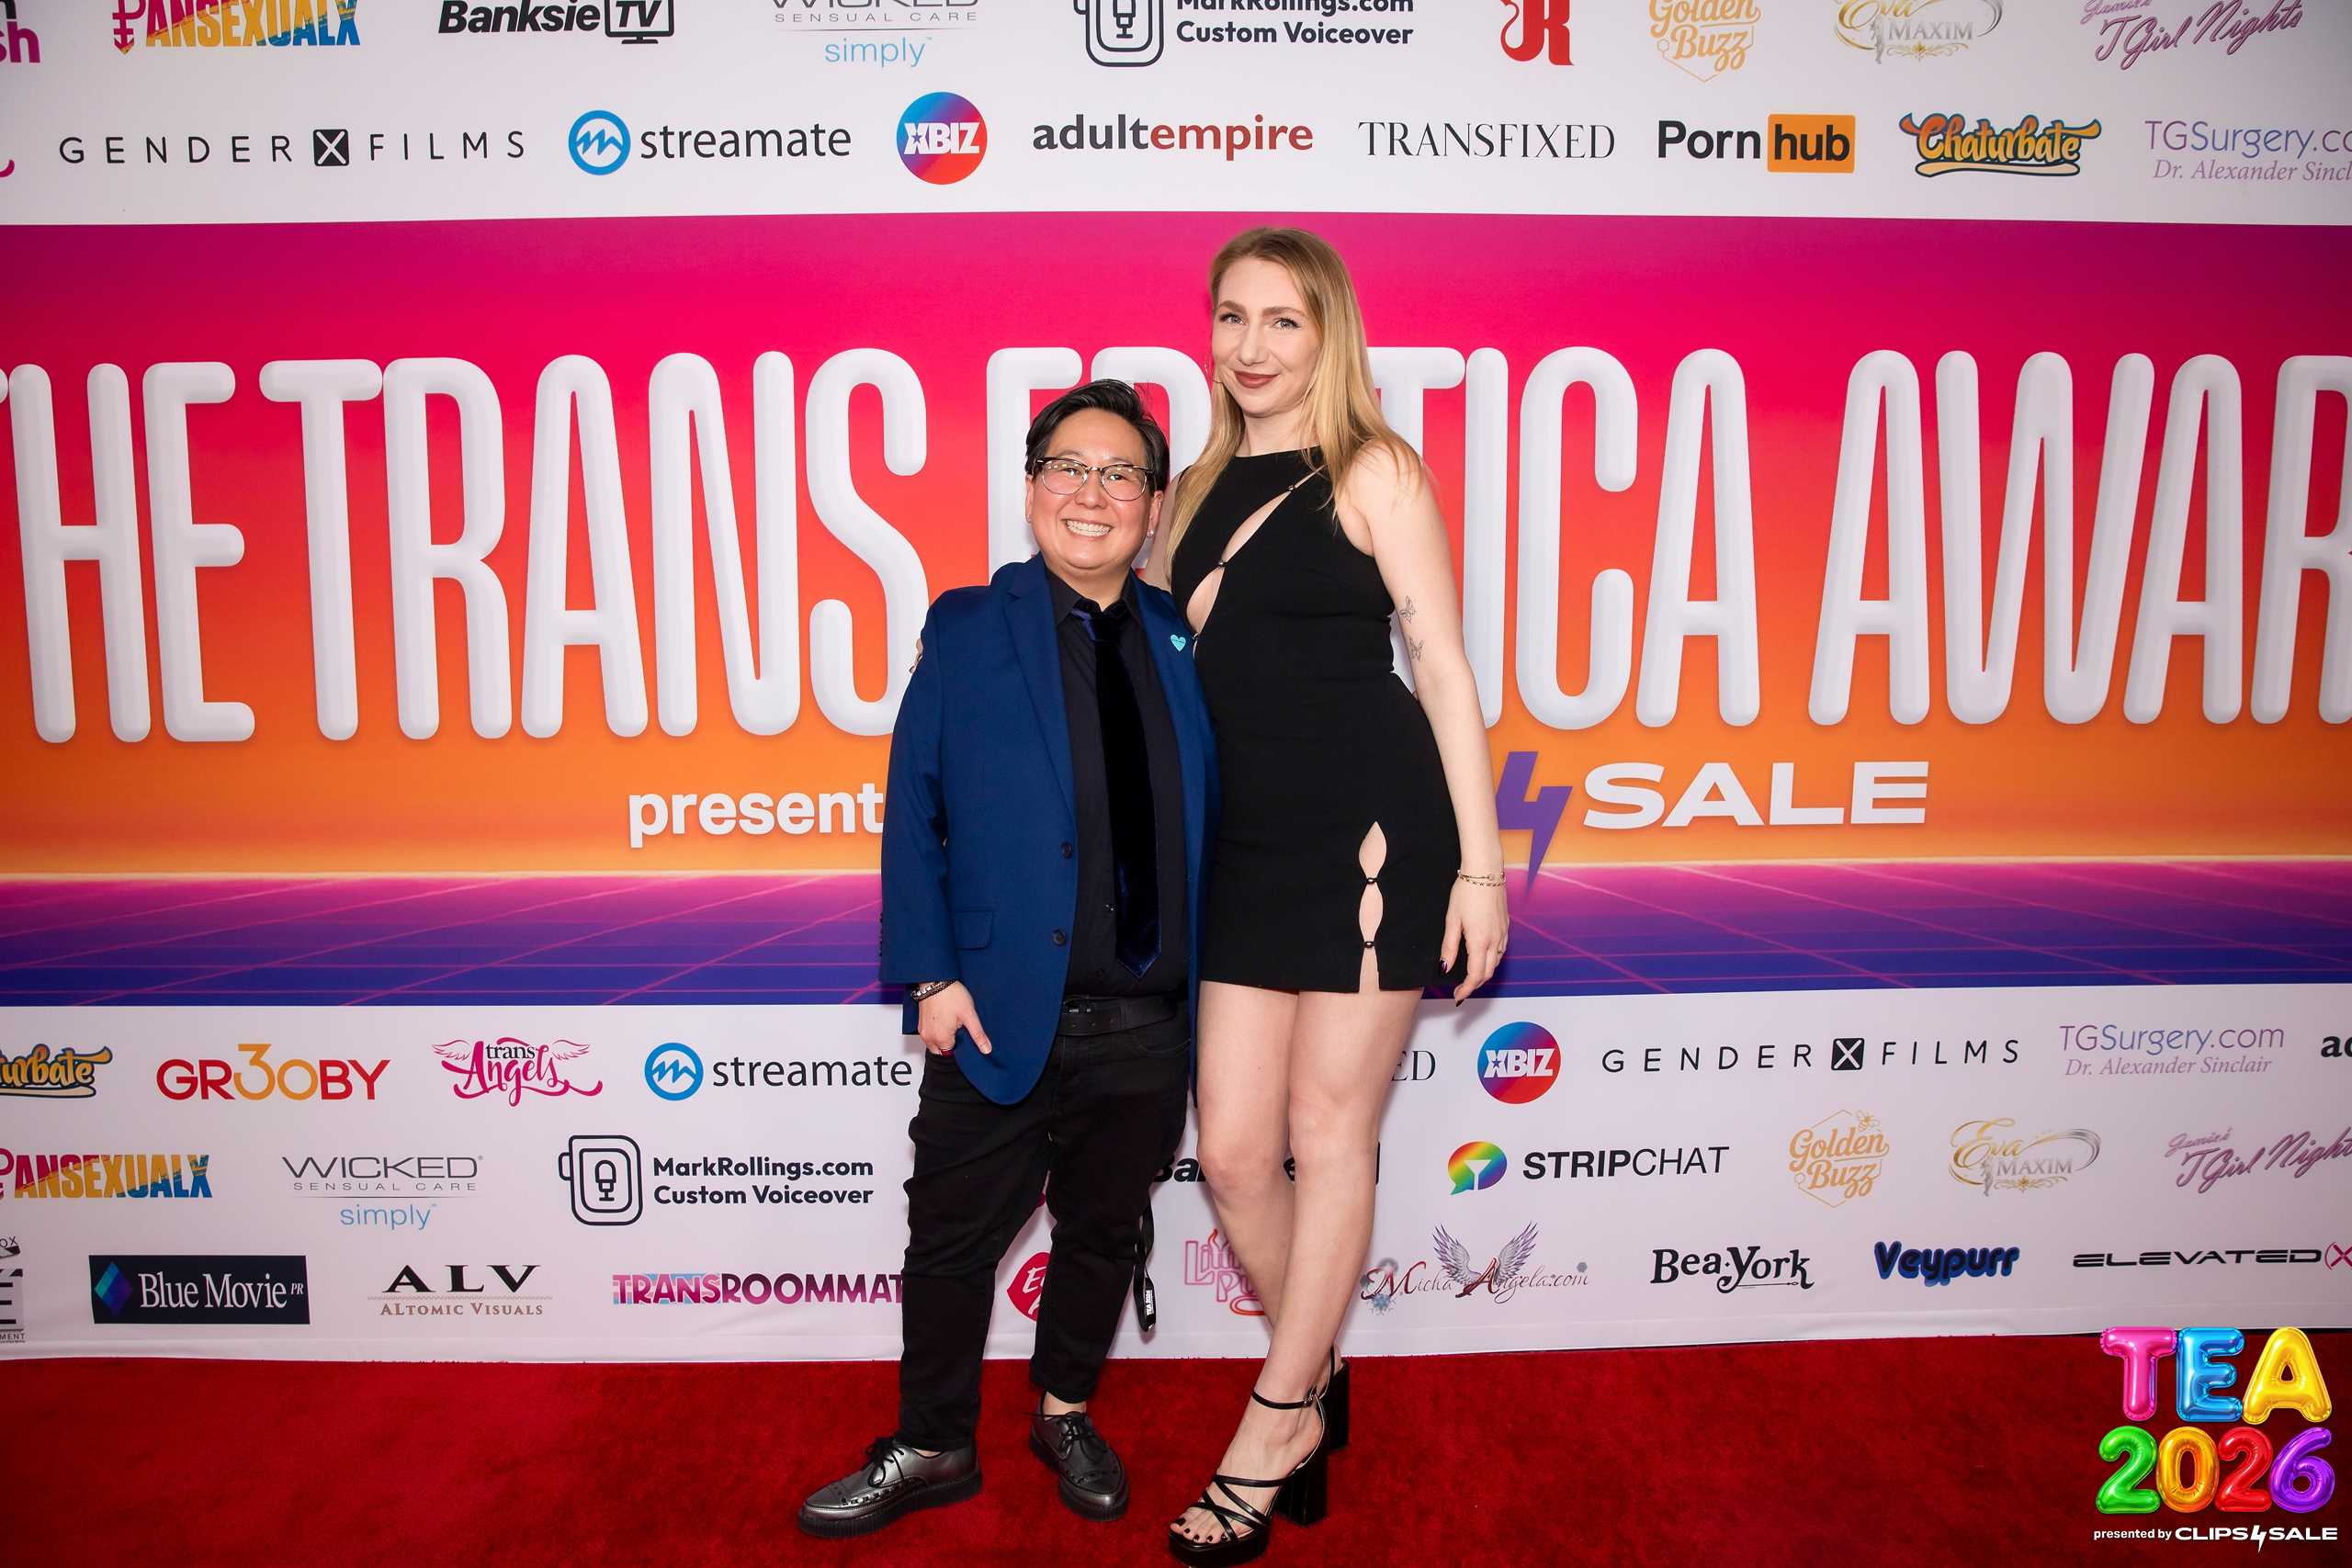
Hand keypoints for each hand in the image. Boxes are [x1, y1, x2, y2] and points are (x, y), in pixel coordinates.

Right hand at [917, 982, 990, 1055]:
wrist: (935, 979)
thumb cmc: (951, 994)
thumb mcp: (969, 1014)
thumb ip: (978, 1034)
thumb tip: (986, 1050)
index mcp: (941, 1038)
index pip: (952, 1054)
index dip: (961, 1047)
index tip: (965, 1036)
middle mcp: (928, 1038)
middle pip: (941, 1051)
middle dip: (951, 1045)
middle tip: (959, 1030)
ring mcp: (923, 1031)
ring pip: (934, 1044)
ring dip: (943, 1039)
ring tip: (952, 1024)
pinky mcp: (920, 1024)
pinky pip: (929, 1036)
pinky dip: (936, 1033)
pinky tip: (945, 1021)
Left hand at [1441, 879, 1508, 1003]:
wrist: (1485, 871)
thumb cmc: (1466, 892)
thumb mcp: (1452, 920)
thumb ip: (1449, 947)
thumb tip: (1444, 968)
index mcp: (1480, 941)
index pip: (1475, 975)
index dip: (1466, 989)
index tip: (1457, 996)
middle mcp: (1495, 940)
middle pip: (1488, 972)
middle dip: (1475, 984)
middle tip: (1461, 989)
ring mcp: (1503, 933)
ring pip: (1497, 962)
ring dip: (1484, 972)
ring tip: (1469, 975)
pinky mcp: (1506, 925)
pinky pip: (1501, 950)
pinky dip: (1492, 959)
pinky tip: (1482, 956)